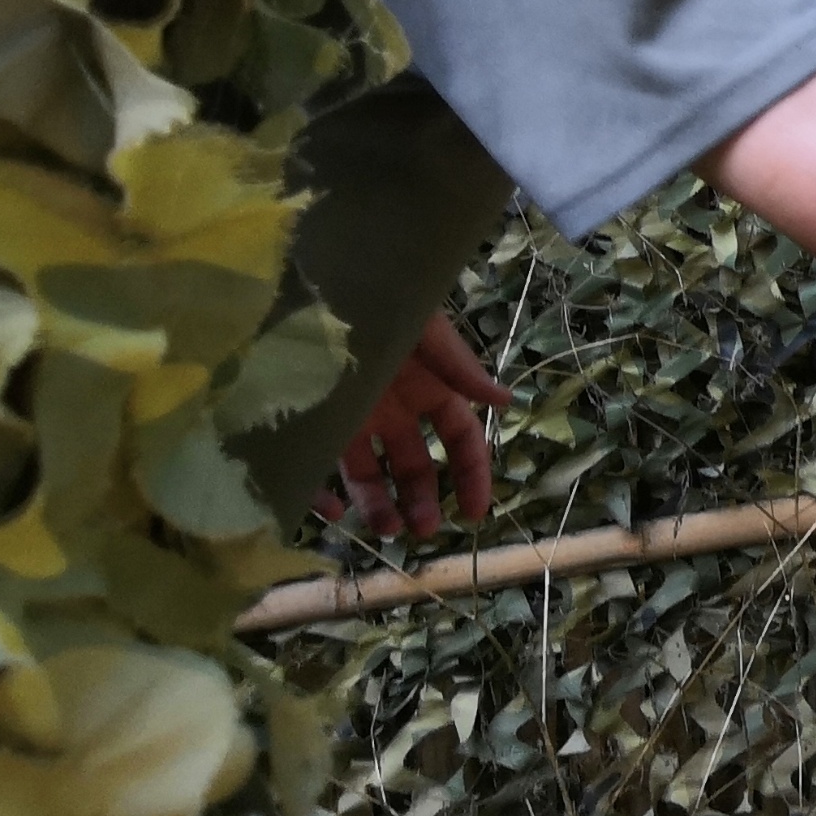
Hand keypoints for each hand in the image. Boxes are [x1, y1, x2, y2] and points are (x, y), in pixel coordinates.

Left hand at [317, 311, 512, 541]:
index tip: (474, 514)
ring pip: (369, 473)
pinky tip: (331, 511)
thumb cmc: (379, 302)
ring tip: (386, 531)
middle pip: (416, 464)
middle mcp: (393, 410)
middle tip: (422, 530)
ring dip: (380, 505)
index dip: (471, 475)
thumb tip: (506, 401)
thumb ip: (460, 368)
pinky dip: (322, 494)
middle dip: (423, 499)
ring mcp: (351, 419)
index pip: (460, 438)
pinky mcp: (309, 423)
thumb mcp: (426, 332)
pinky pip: (316, 467)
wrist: (315, 284)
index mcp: (429, 387)